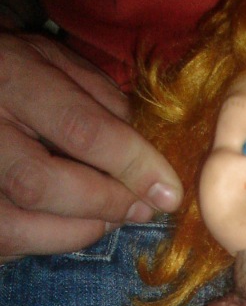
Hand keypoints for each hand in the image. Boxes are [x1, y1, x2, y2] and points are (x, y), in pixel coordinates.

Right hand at [0, 31, 181, 259]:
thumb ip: (105, 104)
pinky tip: (76, 222)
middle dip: (104, 204)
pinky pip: (9, 241)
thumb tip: (153, 161)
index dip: (132, 165)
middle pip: (40, 184)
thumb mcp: (61, 65)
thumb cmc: (21, 70)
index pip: (79, 129)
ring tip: (111, 216)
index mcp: (11, 76)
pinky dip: (51, 240)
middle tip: (141, 208)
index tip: (169, 191)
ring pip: (18, 224)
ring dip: (79, 229)